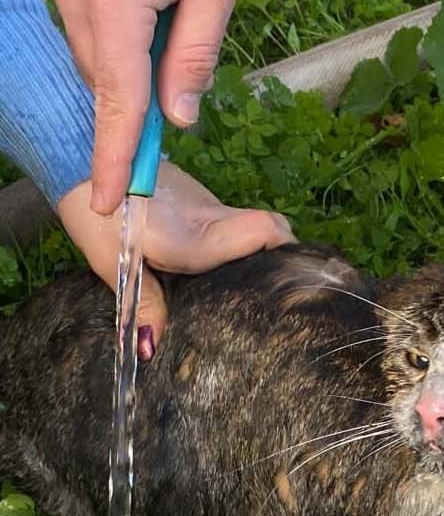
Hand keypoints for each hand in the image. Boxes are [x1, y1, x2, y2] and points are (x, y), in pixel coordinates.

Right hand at [46, 0, 243, 213]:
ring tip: (174, 12)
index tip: (109, 204)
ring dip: (131, 62)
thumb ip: (194, 54)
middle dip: (135, 106)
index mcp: (116, 4)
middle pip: (107, 81)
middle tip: (173, 114)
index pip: (118, 103)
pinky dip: (118, 33)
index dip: (117, 158)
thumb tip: (179, 119)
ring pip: (98, 53)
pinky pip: (89, 22)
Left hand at [56, 160, 293, 348]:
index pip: (265, 231)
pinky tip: (211, 267)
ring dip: (254, 251)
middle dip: (282, 256)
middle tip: (273, 292)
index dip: (288, 250)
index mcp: (198, 237)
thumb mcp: (116, 267)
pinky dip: (231, 243)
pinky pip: (227, 223)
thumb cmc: (97, 218)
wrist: (79, 165)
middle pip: (270, 229)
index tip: (293, 279)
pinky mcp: (197, 201)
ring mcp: (207, 205)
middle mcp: (212, 218)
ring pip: (249, 226)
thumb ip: (144, 305)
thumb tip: (152, 350)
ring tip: (244, 288)